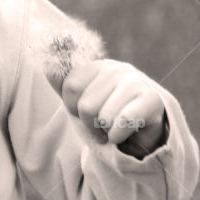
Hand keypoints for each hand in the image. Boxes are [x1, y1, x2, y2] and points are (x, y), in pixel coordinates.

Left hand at [46, 58, 166, 154]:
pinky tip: (122, 133)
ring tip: (114, 127)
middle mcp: (117, 69)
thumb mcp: (81, 99)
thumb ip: (63, 83)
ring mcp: (136, 82)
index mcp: (97, 66)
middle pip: (86, 106)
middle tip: (102, 123)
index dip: (73, 107)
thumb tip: (47, 64)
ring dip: (106, 131)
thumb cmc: (107, 113)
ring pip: (103, 117)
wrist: (143, 131)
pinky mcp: (152, 100)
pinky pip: (123, 121)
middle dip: (91, 124)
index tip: (84, 111)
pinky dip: (118, 135)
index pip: (70, 87)